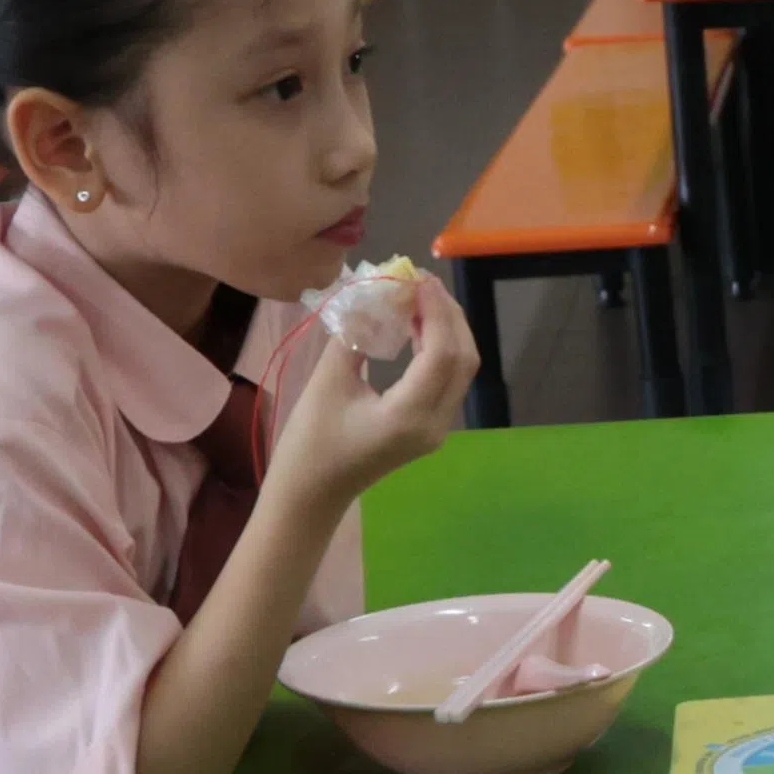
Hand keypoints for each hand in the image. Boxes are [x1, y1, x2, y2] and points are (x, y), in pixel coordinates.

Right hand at [266, 274, 475, 510]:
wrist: (312, 495)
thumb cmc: (310, 444)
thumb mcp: (326, 383)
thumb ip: (354, 335)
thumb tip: (372, 295)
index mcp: (409, 416)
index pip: (442, 353)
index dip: (435, 311)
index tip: (418, 278)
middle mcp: (435, 424)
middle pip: (463, 358)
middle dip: (447, 314)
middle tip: (421, 281)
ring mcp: (437, 429)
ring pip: (460, 369)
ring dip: (446, 329)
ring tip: (418, 296)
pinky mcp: (430, 427)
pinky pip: (447, 380)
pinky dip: (439, 347)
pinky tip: (416, 326)